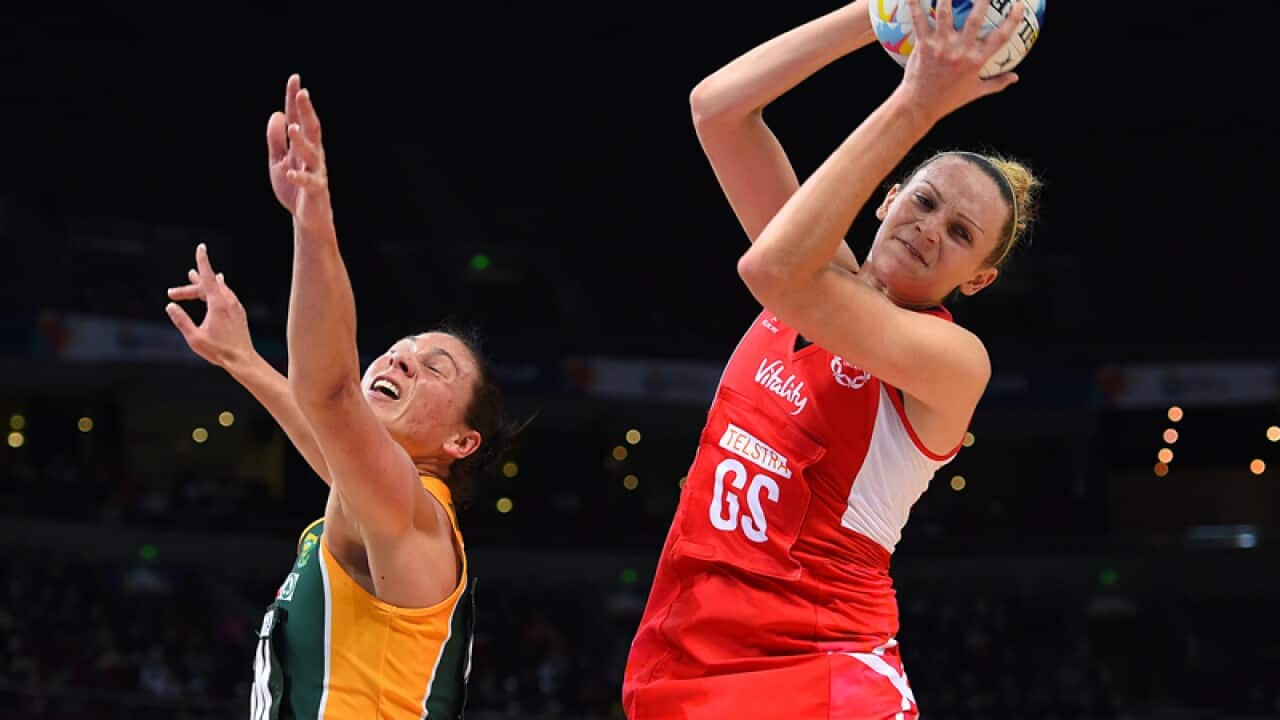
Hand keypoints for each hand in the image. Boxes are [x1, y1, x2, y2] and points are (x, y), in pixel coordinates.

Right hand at [165, 243, 255, 369]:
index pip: (208, 277)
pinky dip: (215, 289)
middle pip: (207, 286)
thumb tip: (170, 306)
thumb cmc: (219, 351)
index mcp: (218, 304)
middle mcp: (229, 301)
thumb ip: (181, 321)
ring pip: (217, 289)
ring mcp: (235, 306)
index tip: (201, 247)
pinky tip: (218, 285)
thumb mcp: (194, 338)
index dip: (203, 261)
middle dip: (189, 288)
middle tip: (172, 293)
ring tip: (193, 276)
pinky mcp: (238, 312)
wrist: (243, 360)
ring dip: (203, 286)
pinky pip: (226, 294)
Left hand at [267, 74, 331, 231]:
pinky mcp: (316, 190)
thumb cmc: (293, 187)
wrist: (307, 217)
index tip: (295, 79)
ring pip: (311, 153)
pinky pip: (309, 182)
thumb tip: (277, 114)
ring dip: (301, 141)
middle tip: (302, 94)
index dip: (295, 100)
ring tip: (292, 128)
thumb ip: (275, 139)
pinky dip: (299, 177)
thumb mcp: (277, 161)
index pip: (297, 118)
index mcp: (302, 146)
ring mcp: (316, 171)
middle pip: (311, 129)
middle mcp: (313, 155)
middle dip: (306, 112)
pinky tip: (291, 172)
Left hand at [898, 0, 1024, 122]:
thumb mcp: (975, 92)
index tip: (1019, 4)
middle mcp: (961, 51)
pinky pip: (919, 21)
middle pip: (976, 18)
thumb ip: (997, 83)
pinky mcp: (923, 46)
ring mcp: (941, 47)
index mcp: (977, 61)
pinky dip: (915, 4)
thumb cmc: (948, 99)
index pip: (1001, 37)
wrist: (920, 106)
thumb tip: (1016, 77)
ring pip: (945, 14)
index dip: (1013, 19)